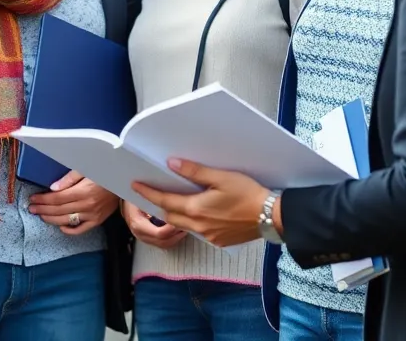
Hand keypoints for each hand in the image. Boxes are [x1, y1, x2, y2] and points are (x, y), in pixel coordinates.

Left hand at [28, 171, 118, 234]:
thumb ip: (69, 179)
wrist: (123, 181)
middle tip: (31, 208)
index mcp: (83, 191)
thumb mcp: (86, 169)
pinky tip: (60, 226)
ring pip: (66, 220)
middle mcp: (86, 205)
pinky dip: (69, 230)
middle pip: (59, 210)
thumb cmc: (104, 171)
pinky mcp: (97, 221)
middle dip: (43, 209)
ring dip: (51, 219)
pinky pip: (81, 229)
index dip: (43, 199)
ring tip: (40, 216)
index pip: (56, 198)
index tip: (33, 199)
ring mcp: (92, 215)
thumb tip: (53, 188)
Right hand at [121, 200, 186, 248]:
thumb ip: (151, 200)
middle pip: (164, 242)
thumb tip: (166, 198)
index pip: (159, 233)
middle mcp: (141, 234)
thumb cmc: (132, 196)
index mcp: (138, 224)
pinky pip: (163, 244)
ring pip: (165, 245)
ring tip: (185, 226)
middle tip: (186, 223)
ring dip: (177, 238)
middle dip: (177, 234)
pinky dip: (173, 239)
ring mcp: (144, 238)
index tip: (181, 219)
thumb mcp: (140, 196)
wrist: (124, 200)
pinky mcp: (148, 239)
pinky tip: (178, 230)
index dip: (172, 228)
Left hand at [132, 158, 269, 247]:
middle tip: (151, 192)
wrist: (270, 216)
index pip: (164, 200)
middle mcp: (198, 226)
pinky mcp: (219, 241)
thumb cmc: (248, 193)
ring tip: (171, 200)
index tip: (135, 185)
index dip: (148, 192)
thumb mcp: (221, 177)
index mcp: (196, 209)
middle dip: (159, 204)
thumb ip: (195, 172)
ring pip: (183, 225)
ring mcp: (209, 236)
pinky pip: (197, 231)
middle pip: (170, 215)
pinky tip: (196, 212)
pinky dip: (191, 221)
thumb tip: (172, 164)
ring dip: (175, 213)